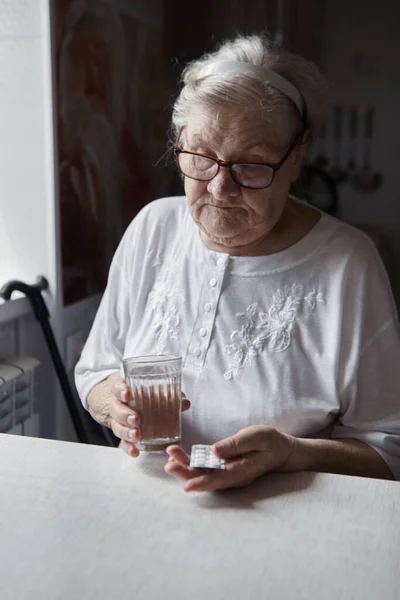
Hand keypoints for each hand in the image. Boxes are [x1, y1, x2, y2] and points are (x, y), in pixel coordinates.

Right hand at [107, 373, 189, 457]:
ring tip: (137, 436)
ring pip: (117, 427)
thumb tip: (184, 403)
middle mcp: (118, 405)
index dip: (121, 390)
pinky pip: (122, 442)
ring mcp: (118, 421)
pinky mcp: (123, 434)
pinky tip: (135, 452)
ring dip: (126, 432)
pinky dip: (128, 448)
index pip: (117, 388)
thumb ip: (168, 395)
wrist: (127, 402)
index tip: (128, 395)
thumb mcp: (152, 391)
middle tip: (136, 419)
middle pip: (116, 409)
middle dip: (125, 415)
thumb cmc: (142, 394)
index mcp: (124, 391)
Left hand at [165, 425, 297, 491]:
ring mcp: (226, 472)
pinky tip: (176, 454)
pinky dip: (189, 461)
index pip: (220, 479)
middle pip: (206, 479)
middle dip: (186, 473)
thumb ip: (235, 444)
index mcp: (242, 471)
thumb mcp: (256, 437)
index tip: (187, 485)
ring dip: (184, 466)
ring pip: (201, 473)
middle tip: (169, 465)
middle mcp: (231, 476)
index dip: (202, 483)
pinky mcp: (221, 466)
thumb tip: (214, 451)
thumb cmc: (269, 442)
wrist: (278, 450)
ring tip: (169, 456)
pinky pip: (203, 466)